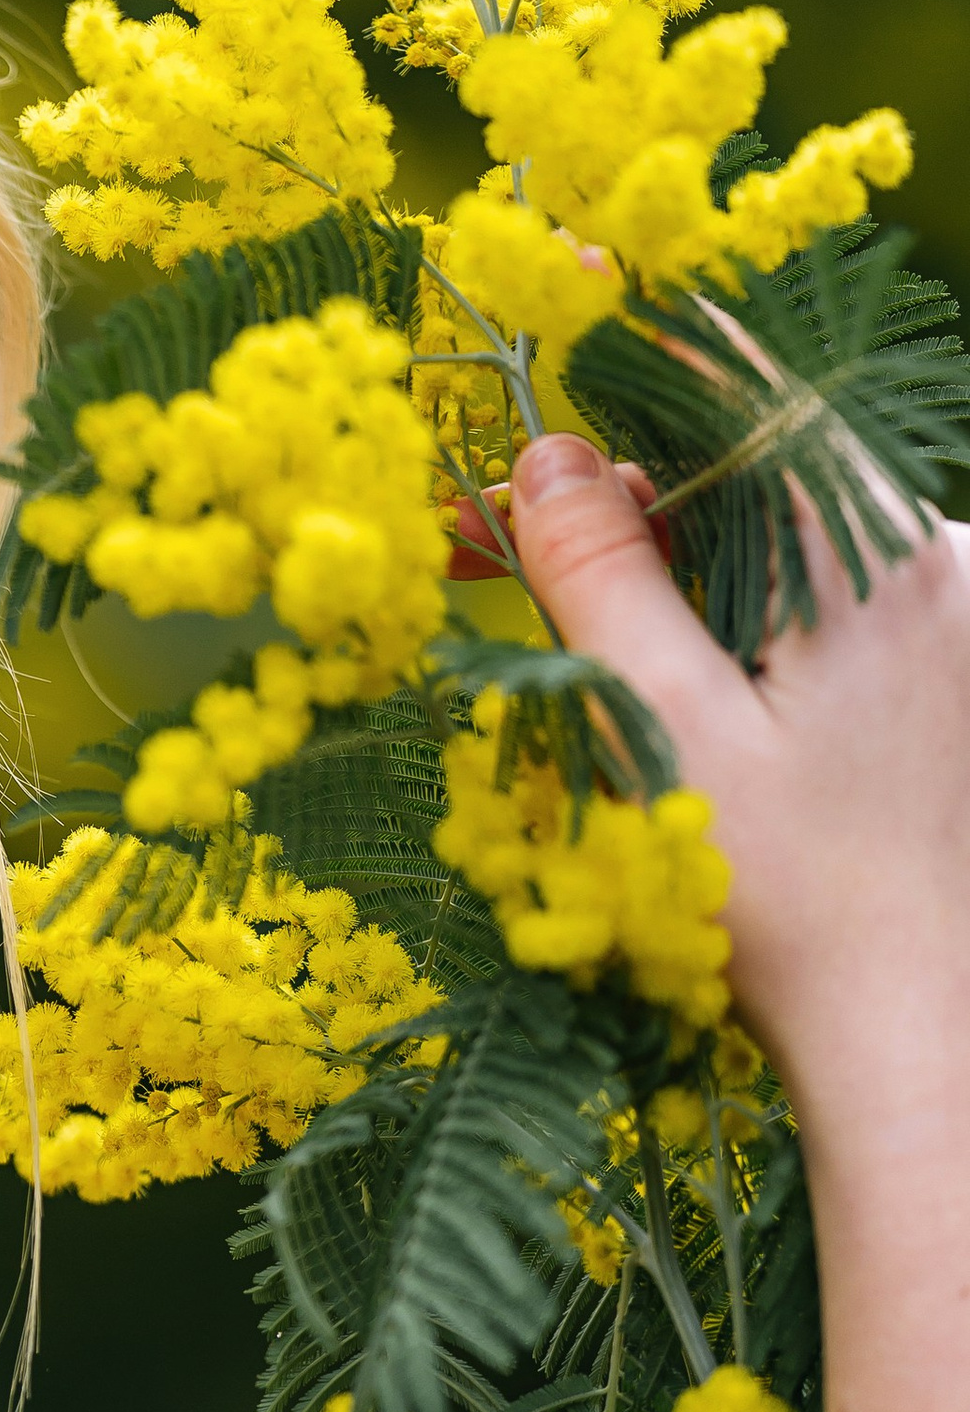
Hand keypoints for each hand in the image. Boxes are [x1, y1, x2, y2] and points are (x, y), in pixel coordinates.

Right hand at [507, 431, 969, 1101]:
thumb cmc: (792, 901)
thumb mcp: (662, 729)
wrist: (919, 1037)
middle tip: (488, 540)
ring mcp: (952, 616)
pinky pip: (818, 600)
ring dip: (668, 562)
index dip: (622, 373)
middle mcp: (936, 558)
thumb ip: (601, 578)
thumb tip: (547, 454)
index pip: (742, 389)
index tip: (530, 391)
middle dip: (621, 494)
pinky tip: (665, 679)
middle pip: (754, 467)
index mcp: (872, 551)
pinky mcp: (944, 675)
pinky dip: (731, 616)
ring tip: (563, 629)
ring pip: (780, 537)